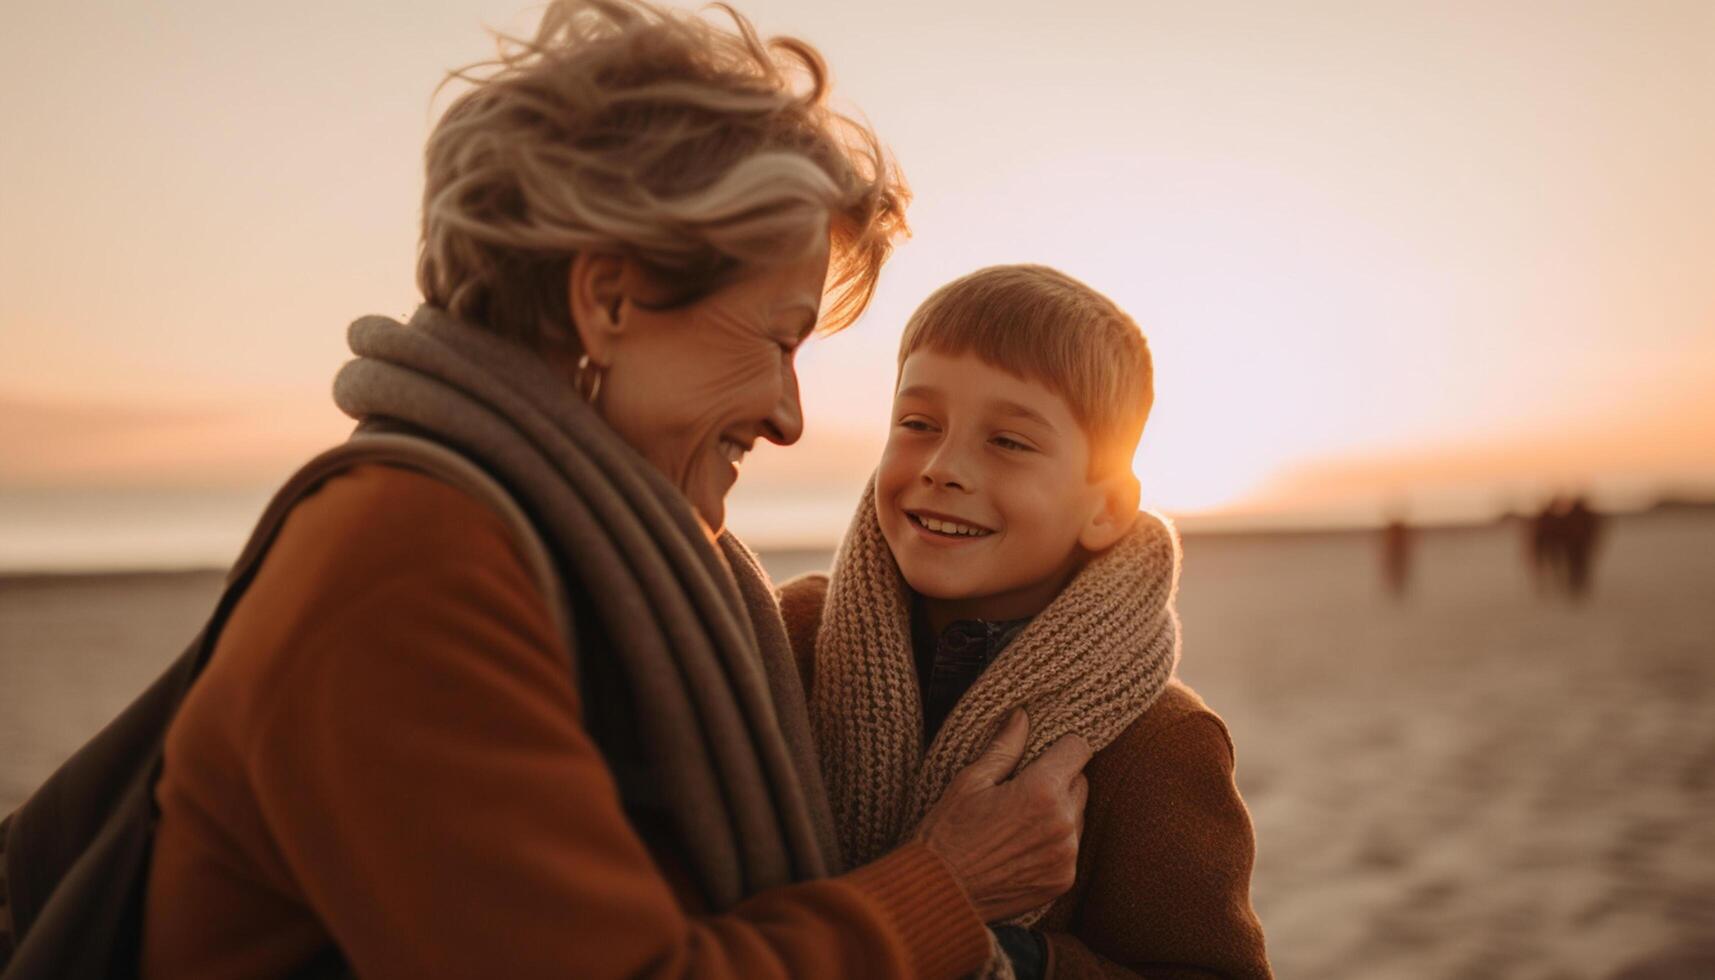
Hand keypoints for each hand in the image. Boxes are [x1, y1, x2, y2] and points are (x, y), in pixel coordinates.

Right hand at [914, 710, 1090, 921]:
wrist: (941, 892)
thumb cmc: (948, 831)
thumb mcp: (970, 780)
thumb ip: (1004, 747)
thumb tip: (1022, 715)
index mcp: (1042, 791)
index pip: (1079, 748)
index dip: (1061, 745)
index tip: (1043, 752)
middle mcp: (1063, 824)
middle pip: (1081, 782)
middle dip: (1059, 778)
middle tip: (1023, 787)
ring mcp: (1067, 855)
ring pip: (1078, 815)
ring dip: (1060, 811)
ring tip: (1019, 820)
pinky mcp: (1063, 880)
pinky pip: (1071, 847)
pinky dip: (1054, 842)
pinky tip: (1022, 845)